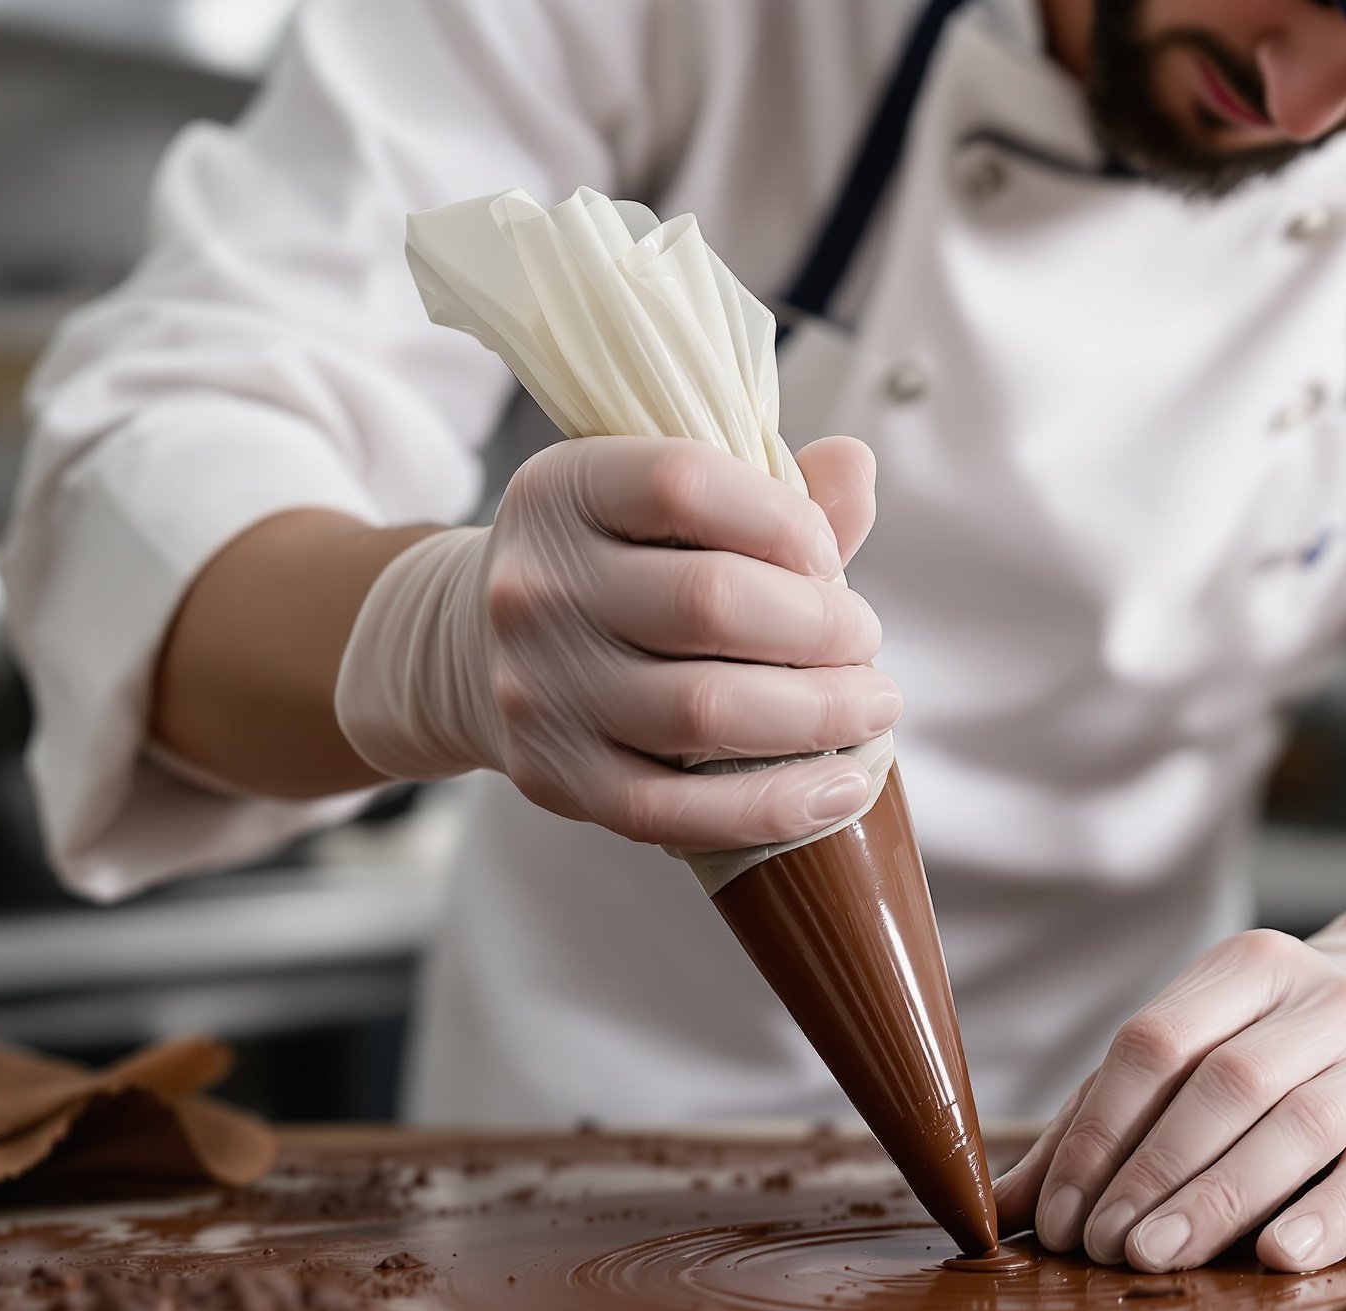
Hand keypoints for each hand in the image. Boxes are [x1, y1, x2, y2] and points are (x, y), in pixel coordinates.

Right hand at [335, 435, 897, 848]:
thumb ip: (767, 491)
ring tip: (872, 706)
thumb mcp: (666, 506)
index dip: (787, 521)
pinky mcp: (553, 777)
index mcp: (568, 489)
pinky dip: (774, 806)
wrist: (473, 647)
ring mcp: (538, 688)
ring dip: (818, 714)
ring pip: (704, 712)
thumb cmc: (614, 567)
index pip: (686, 486)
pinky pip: (675, 811)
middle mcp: (538, 586)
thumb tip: (854, 465)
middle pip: (712, 605)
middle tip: (866, 641)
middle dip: (823, 628)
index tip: (828, 557)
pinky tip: (842, 789)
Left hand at [993, 924, 1345, 1272]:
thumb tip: (998, 1212)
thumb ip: (1097, 1125)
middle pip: (1237, 1090)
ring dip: (1265, 1199)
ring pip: (1328, 1129)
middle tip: (1123, 1254)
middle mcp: (1332, 1003)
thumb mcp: (1183, 1057)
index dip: (1102, 1136)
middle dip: (1172, 1180)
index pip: (1156, 1045)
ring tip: (1223, 1261)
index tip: (1062, 1220)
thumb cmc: (1261, 1058)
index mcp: (1249, 967)